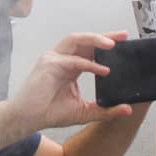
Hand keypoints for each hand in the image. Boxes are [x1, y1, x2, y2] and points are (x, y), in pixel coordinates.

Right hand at [8, 32, 131, 132]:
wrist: (28, 119)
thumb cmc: (50, 113)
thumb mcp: (85, 111)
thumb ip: (106, 110)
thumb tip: (127, 109)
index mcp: (70, 66)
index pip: (90, 49)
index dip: (105, 44)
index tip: (123, 43)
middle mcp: (61, 58)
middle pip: (84, 40)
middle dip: (104, 36)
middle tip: (123, 36)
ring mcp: (54, 59)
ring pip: (76, 40)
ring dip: (94, 39)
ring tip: (112, 44)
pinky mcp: (48, 64)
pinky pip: (72, 60)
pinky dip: (89, 64)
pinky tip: (103, 70)